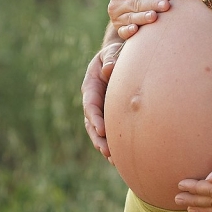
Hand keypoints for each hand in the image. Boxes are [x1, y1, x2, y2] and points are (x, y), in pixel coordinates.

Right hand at [81, 43, 121, 158]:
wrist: (120, 57)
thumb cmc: (116, 53)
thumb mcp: (112, 52)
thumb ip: (111, 58)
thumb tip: (109, 70)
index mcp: (91, 85)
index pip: (90, 103)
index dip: (94, 117)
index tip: (102, 129)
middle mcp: (93, 100)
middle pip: (91, 123)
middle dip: (98, 138)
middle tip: (107, 151)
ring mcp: (100, 109)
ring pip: (98, 131)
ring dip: (104, 145)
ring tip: (113, 159)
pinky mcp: (109, 115)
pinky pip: (109, 131)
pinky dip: (113, 143)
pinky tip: (121, 157)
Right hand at [108, 0, 170, 38]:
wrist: (126, 15)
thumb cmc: (140, 0)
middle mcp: (115, 3)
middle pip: (136, 3)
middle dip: (152, 4)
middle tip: (166, 6)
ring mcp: (116, 18)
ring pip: (131, 17)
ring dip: (143, 17)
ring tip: (154, 16)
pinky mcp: (118, 30)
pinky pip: (123, 31)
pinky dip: (129, 30)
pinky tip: (135, 29)